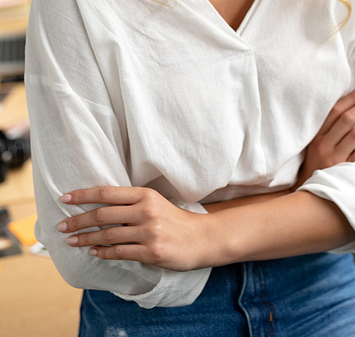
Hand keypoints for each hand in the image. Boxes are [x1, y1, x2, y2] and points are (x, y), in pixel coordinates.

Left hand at [56, 186, 212, 270]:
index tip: (65, 198)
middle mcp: (146, 211)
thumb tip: (98, 206)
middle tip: (61, 226)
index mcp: (145, 194)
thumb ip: (131, 202)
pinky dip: (103, 252)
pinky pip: (119, 253)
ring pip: (108, 235)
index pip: (107, 192)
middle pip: (103, 214)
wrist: (201, 238)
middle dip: (78, 220)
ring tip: (71, 241)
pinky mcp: (151, 252)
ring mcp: (149, 232)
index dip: (83, 195)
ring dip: (85, 239)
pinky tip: (93, 251)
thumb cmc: (174, 219)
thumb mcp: (155, 203)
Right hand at [294, 84, 354, 187]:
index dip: (352, 97)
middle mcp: (324, 144)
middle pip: (347, 119)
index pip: (335, 110)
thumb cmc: (317, 162)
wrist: (310, 193)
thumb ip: (331, 126)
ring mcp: (334, 158)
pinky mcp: (344, 170)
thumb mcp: (317, 142)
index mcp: (317, 133)